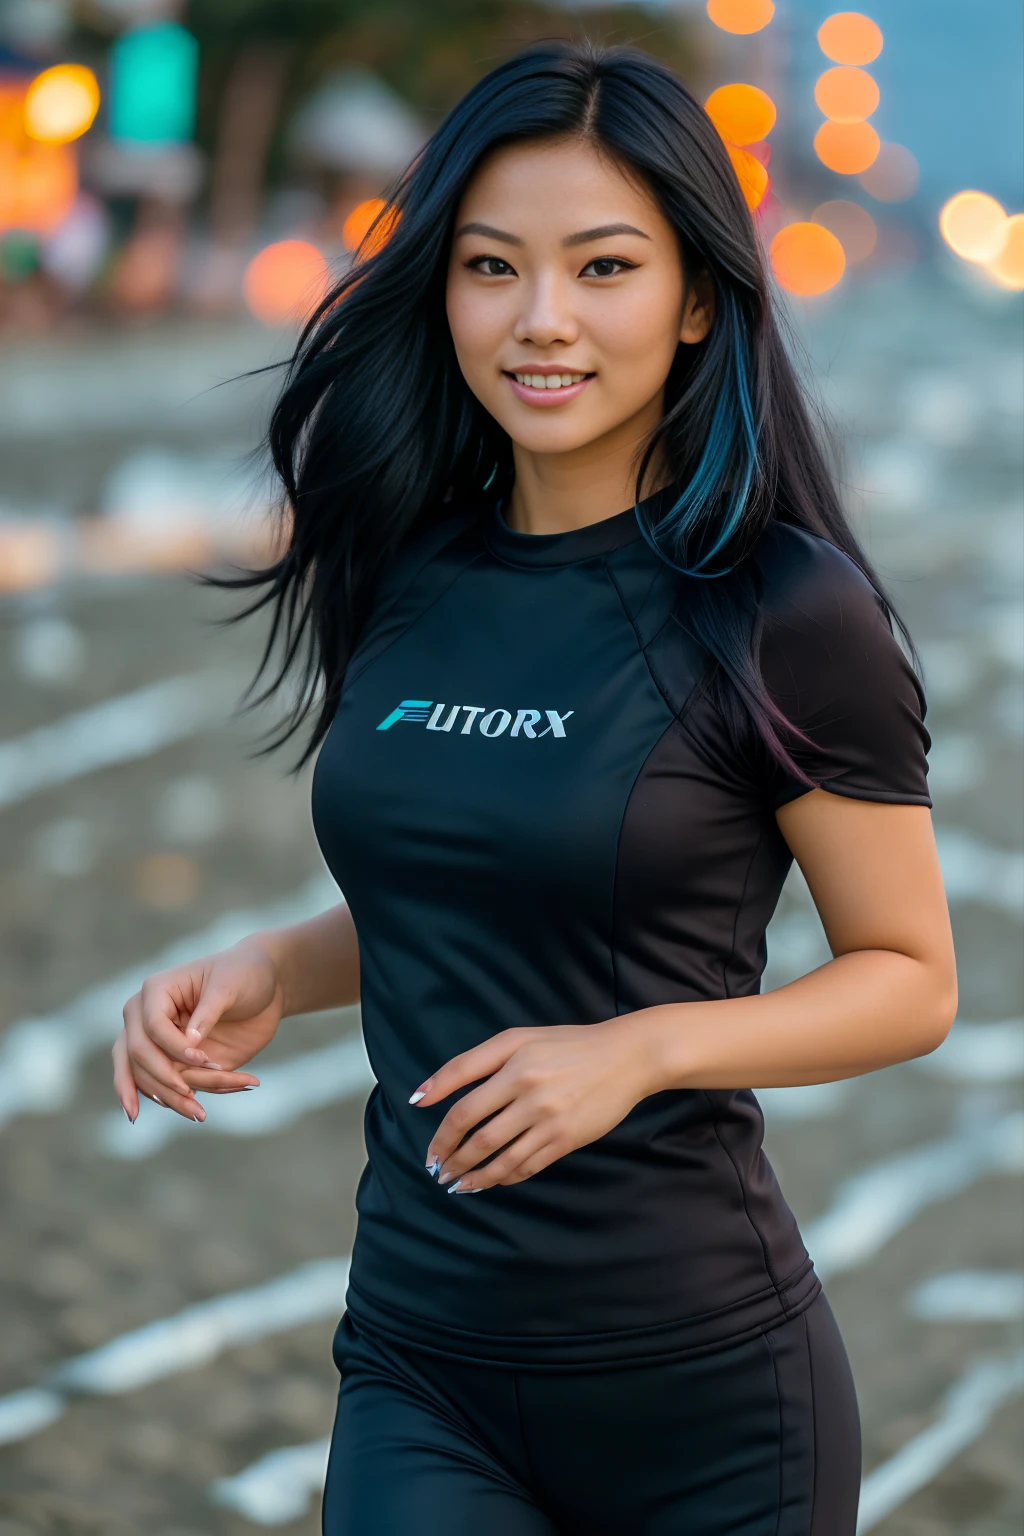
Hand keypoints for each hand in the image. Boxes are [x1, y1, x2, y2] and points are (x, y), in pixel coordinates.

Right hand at [112, 939, 283, 1122]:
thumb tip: (189, 1042)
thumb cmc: (244, 974)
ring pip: (147, 1079)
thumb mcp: (229, 985)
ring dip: (172, 1101)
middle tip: (194, 1100)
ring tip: (201, 1115)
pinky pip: (169, 1087)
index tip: (203, 1059)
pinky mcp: (174, 1062)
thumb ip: (208, 1011)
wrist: (262, 988)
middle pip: (138, 1057)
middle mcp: (146, 1018)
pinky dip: (183, 1102)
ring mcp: (158, 1043)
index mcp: (155, 991)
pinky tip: (200, 1109)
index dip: (173, 1047)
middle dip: (164, 1082)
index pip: (150, 1028)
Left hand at [412, 1021, 653, 1193]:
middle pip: (478, 1137)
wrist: (624, 1058)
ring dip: (474, 1176)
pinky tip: (492, 1180)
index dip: (440, 1130)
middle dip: (451, 1158)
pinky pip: (528, 1165)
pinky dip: (506, 1177)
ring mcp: (550, 1120)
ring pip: (501, 1159)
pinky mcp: (567, 1140)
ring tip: (457, 1184)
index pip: (465, 1106)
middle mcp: (530, 1094)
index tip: (427, 1149)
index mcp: (514, 1066)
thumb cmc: (565, 1045)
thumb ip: (472, 1062)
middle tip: (436, 1171)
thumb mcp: (518, 1039)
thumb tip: (424, 1094)